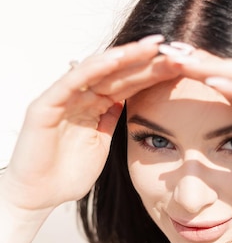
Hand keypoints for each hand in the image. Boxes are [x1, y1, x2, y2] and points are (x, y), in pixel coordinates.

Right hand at [2, 35, 179, 212]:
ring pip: (98, 70)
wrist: (39, 196)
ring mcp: (63, 98)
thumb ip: (111, 120)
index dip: (152, 74)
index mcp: (94, 107)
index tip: (180, 65)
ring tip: (151, 46)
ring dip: (125, 56)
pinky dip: (95, 68)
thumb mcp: (101, 144)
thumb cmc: (67, 175)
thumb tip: (128, 101)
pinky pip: (73, 81)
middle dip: (145, 60)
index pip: (128, 84)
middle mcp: (79, 97)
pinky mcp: (46, 105)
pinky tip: (117, 59)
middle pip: (118, 73)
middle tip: (173, 47)